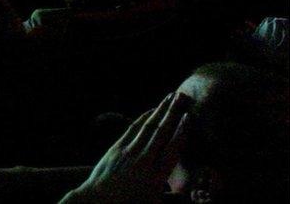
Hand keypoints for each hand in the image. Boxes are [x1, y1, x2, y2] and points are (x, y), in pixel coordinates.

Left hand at [60, 92, 190, 203]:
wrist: (99, 200)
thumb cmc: (130, 203)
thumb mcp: (154, 199)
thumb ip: (171, 192)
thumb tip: (190, 190)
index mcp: (156, 177)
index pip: (173, 149)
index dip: (182, 131)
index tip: (189, 117)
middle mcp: (143, 161)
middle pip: (162, 132)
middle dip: (173, 112)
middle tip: (183, 96)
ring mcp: (129, 152)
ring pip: (148, 127)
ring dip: (160, 110)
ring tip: (171, 97)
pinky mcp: (117, 148)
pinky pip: (133, 129)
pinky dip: (143, 118)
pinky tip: (151, 110)